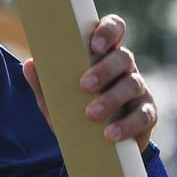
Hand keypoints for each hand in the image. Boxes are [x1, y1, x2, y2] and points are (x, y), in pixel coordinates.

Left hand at [22, 14, 156, 150]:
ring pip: (132, 85)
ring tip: (91, 114)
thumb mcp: (56, 100)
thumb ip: (44, 84)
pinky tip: (109, 133)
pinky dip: (126, 125)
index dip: (108, 31)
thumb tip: (29, 65)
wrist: (94, 147)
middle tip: (84, 85)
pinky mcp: (147, 114)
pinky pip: (142, 116)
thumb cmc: (75, 111)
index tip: (94, 45)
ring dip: (111, 99)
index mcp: (104, 54)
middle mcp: (125, 67)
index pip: (114, 29)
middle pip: (123, 57)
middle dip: (104, 69)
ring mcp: (139, 90)